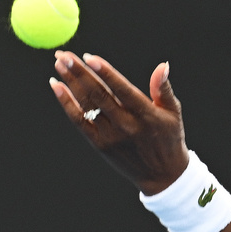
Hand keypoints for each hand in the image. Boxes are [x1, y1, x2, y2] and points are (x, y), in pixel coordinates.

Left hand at [49, 51, 188, 194]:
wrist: (162, 176)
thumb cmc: (169, 139)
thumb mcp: (173, 113)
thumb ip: (163, 88)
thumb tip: (162, 65)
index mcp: (146, 115)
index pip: (122, 89)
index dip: (104, 72)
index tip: (89, 57)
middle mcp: (127, 126)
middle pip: (99, 94)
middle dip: (79, 72)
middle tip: (64, 55)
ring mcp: (111, 137)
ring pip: (86, 105)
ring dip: (70, 82)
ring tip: (59, 63)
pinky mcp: (100, 145)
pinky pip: (79, 121)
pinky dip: (66, 103)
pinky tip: (57, 86)